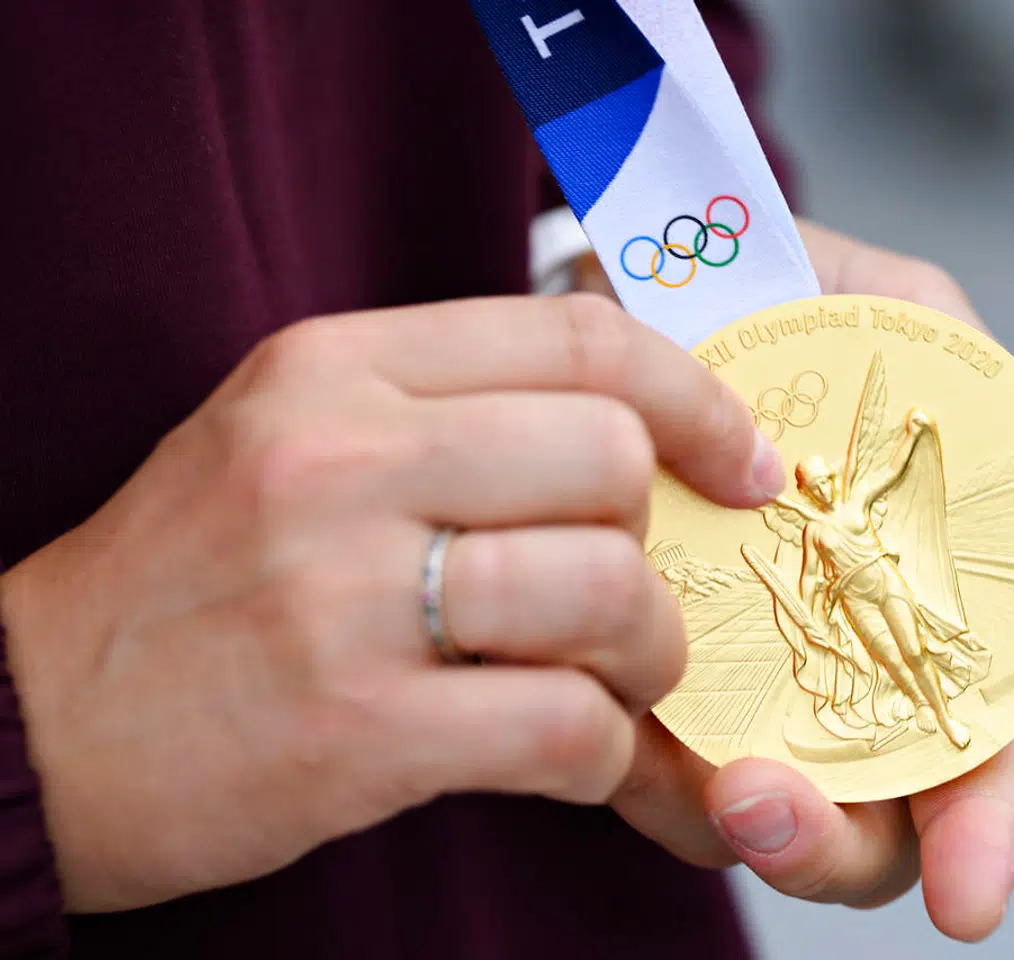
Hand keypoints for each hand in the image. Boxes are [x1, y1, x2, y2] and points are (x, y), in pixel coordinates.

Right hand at [0, 294, 783, 911]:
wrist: (32, 723)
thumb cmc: (188, 578)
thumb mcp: (291, 435)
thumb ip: (446, 410)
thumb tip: (631, 423)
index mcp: (335, 367)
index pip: (580, 339)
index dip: (698, 396)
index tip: (746, 458)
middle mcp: (341, 459)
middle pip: (614, 461)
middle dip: (663, 541)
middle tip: (642, 594)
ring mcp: (344, 595)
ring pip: (608, 592)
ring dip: (648, 654)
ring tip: (614, 681)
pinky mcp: (355, 730)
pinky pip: (566, 726)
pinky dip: (603, 752)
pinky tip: (571, 752)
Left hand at [593, 222, 1013, 941]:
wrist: (644, 268)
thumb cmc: (791, 304)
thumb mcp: (896, 326)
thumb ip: (989, 409)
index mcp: (914, 616)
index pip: (966, 754)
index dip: (980, 833)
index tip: (970, 899)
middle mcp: (822, 672)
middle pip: (854, 823)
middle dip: (827, 850)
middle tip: (777, 808)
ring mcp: (718, 681)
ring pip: (734, 814)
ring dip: (727, 821)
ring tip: (716, 775)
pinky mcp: (621, 663)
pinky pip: (623, 746)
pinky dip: (630, 755)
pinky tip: (620, 719)